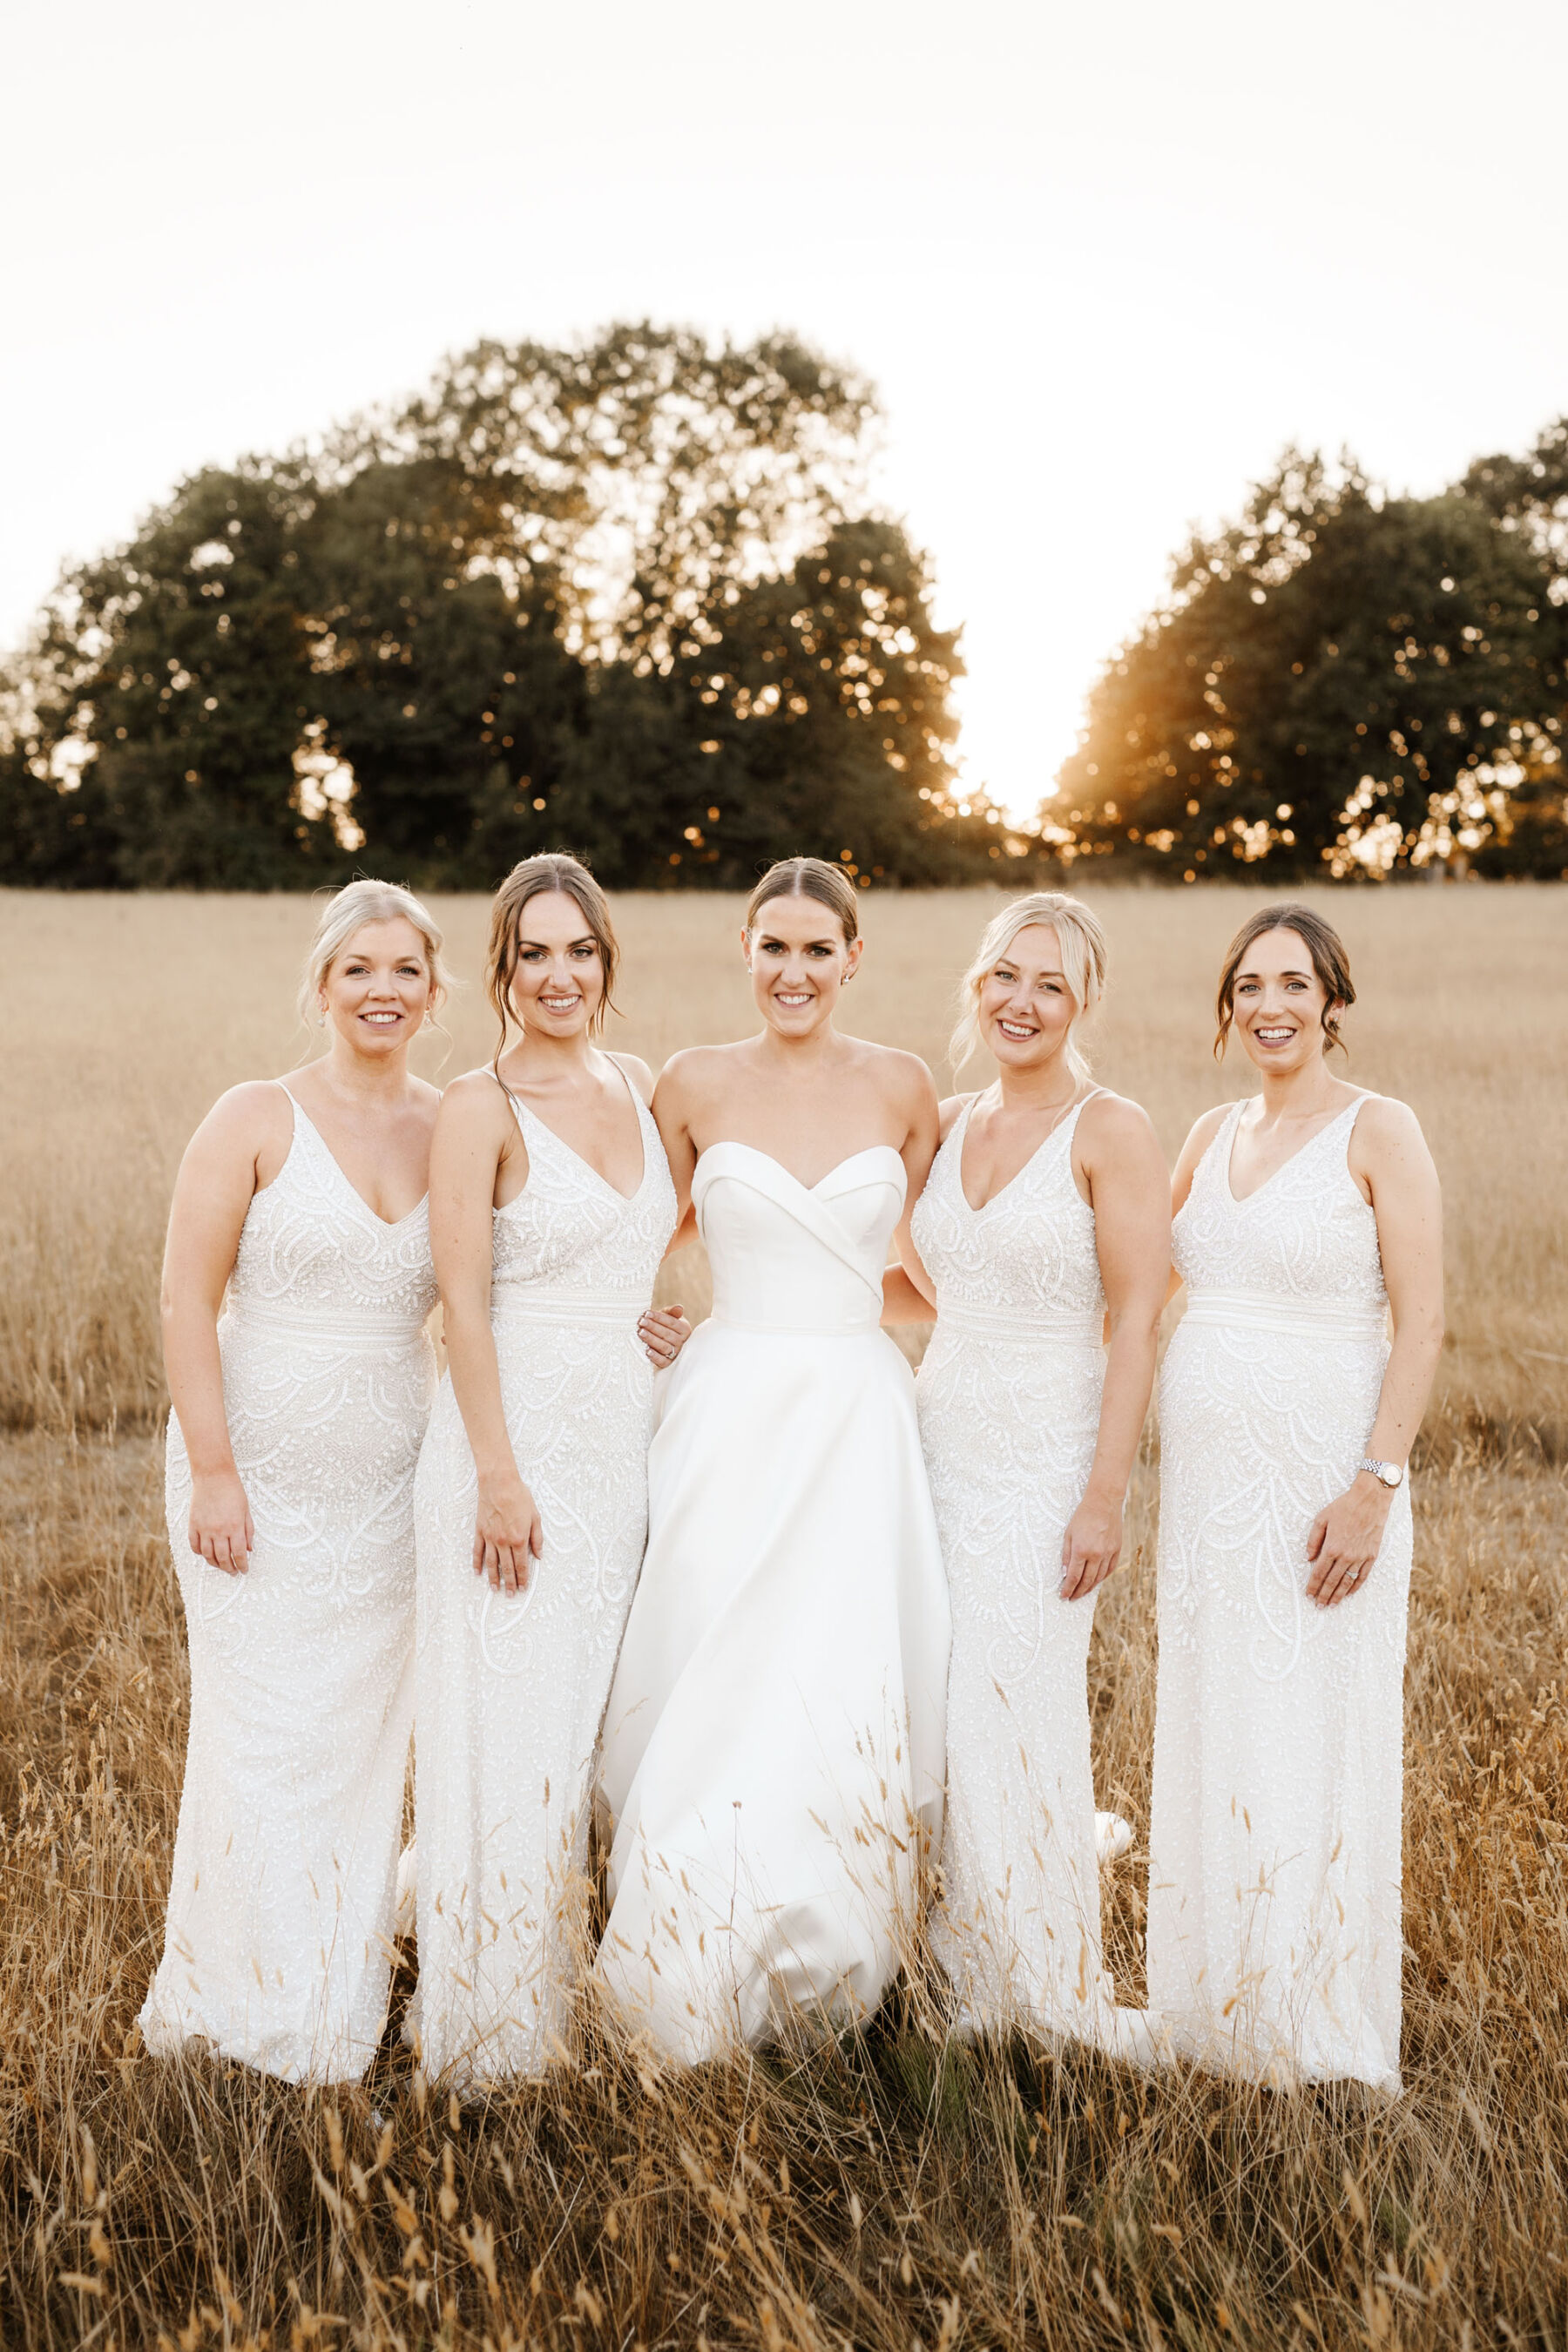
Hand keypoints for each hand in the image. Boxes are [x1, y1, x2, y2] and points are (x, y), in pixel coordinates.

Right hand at [189, 1467, 253, 1575]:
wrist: (213, 1476)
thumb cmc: (233, 1491)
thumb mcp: (246, 1510)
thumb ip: (248, 1531)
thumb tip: (249, 1549)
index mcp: (235, 1527)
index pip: (239, 1554)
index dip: (242, 1565)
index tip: (244, 1570)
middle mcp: (219, 1531)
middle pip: (223, 1558)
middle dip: (230, 1569)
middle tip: (233, 1572)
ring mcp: (204, 1529)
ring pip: (208, 1555)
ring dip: (215, 1564)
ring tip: (221, 1566)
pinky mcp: (193, 1525)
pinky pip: (194, 1545)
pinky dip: (199, 1553)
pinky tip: (205, 1554)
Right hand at [473, 1470, 543, 1595]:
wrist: (499, 1483)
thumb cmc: (519, 1497)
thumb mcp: (535, 1517)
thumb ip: (537, 1538)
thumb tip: (539, 1555)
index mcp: (519, 1539)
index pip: (522, 1565)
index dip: (523, 1578)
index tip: (523, 1587)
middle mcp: (504, 1542)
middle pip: (507, 1568)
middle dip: (510, 1583)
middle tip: (511, 1594)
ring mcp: (490, 1538)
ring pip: (491, 1563)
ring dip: (493, 1578)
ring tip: (495, 1589)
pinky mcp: (480, 1532)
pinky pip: (477, 1551)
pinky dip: (477, 1563)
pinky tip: (478, 1572)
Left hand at [638, 1304, 690, 1369]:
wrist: (662, 1342)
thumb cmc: (665, 1326)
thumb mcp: (669, 1317)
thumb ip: (672, 1312)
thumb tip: (679, 1308)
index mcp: (685, 1329)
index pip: (672, 1322)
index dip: (659, 1317)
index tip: (646, 1313)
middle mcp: (682, 1342)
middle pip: (667, 1334)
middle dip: (653, 1327)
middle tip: (641, 1322)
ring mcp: (676, 1354)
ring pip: (664, 1346)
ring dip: (652, 1339)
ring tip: (640, 1333)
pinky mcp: (668, 1364)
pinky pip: (662, 1361)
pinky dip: (655, 1356)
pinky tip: (646, 1350)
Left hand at [1060, 1486, 1123, 1601]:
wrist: (1103, 1502)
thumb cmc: (1082, 1516)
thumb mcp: (1068, 1533)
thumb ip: (1066, 1554)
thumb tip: (1065, 1573)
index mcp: (1081, 1550)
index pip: (1074, 1577)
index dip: (1068, 1589)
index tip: (1064, 1596)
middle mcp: (1096, 1554)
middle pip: (1087, 1581)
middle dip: (1078, 1592)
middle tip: (1072, 1598)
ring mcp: (1108, 1553)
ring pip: (1099, 1578)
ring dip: (1090, 1588)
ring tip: (1083, 1593)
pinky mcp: (1117, 1550)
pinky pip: (1109, 1569)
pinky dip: (1102, 1577)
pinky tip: (1096, 1581)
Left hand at [1306, 1473, 1391, 1606]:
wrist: (1370, 1501)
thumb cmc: (1344, 1507)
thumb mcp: (1321, 1519)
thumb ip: (1313, 1540)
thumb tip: (1308, 1558)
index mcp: (1331, 1547)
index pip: (1319, 1572)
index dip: (1313, 1585)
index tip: (1308, 1594)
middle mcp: (1346, 1556)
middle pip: (1332, 1581)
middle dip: (1324, 1595)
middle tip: (1318, 1605)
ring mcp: (1360, 1557)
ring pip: (1347, 1582)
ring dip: (1338, 1595)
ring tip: (1331, 1605)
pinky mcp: (1371, 1556)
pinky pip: (1362, 1577)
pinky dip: (1355, 1587)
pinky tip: (1349, 1594)